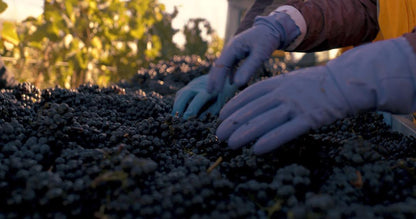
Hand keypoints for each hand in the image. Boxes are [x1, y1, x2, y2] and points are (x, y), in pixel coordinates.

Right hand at [172, 75, 237, 118]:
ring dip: (176, 105)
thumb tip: (198, 119)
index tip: (185, 119)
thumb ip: (210, 112)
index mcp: (208, 91)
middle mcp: (199, 85)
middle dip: (178, 106)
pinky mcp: (191, 84)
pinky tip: (178, 110)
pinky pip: (181, 92)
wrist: (224, 76)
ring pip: (181, 93)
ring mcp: (194, 83)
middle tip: (174, 118)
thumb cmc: (224, 94)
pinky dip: (178, 101)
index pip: (197, 100)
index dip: (191, 110)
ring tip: (174, 116)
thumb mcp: (220, 104)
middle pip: (184, 94)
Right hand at [207, 12, 299, 92]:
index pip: (221, 65)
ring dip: (219, 77)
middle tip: (209, 92)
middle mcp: (231, 48)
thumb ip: (249, 68)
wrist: (272, 28)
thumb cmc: (267, 39)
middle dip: (213, 79)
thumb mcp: (260, 54)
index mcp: (233, 47)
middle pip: (218, 65)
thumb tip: (237, 84)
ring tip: (215, 89)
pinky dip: (228, 73)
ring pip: (223, 65)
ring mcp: (234, 50)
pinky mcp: (239, 53)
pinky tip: (230, 82)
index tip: (216, 91)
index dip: (218, 79)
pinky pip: (230, 65)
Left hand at [216, 37, 415, 153]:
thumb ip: (273, 90)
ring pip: (264, 121)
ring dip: (245, 134)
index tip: (221, 116)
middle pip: (252, 109)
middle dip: (232, 123)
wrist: (345, 83)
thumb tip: (254, 106)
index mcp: (277, 82)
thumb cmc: (316, 85)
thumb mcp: (290, 81)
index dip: (233, 106)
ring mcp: (295, 105)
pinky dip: (270, 140)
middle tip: (219, 135)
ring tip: (230, 145)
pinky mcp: (309, 119)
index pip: (248, 94)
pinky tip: (257, 150)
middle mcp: (283, 93)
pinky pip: (286, 131)